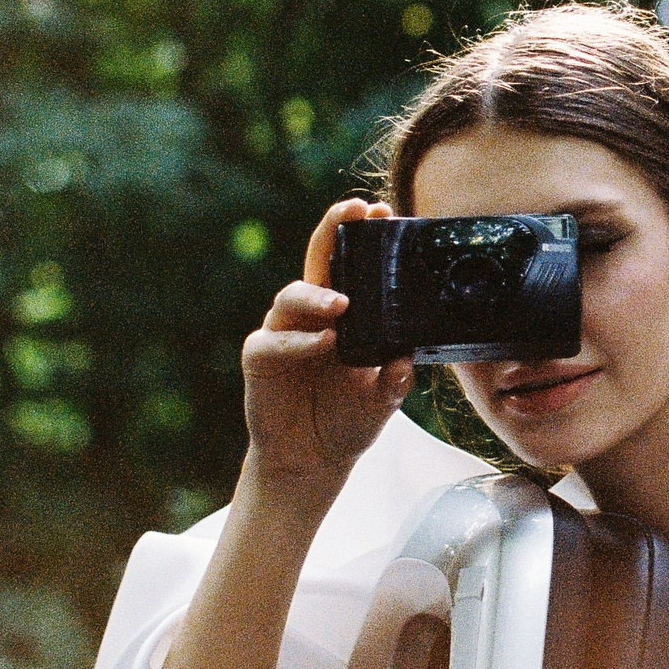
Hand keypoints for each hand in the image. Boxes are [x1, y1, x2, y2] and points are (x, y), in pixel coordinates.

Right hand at [240, 198, 414, 519]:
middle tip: (354, 209)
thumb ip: (396, 378)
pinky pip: (274, 341)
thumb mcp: (385, 399)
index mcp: (344, 312)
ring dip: (317, 294)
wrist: (314, 460)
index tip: (383, 209)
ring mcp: (284, 332)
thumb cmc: (349, 418)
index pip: (352, 263)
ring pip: (293, 296)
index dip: (362, 234)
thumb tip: (408, 358)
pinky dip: (297, 341)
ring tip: (343, 304)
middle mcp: (312, 314)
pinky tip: (322, 343)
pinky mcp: (260, 358)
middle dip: (334, 229)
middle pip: (318, 259)